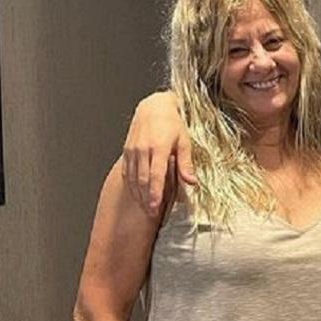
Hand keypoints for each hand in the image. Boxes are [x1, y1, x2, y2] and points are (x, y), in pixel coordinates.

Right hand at [122, 91, 193, 216]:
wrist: (153, 107)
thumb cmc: (172, 123)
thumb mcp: (184, 141)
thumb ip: (186, 163)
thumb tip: (192, 182)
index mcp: (159, 147)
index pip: (156, 176)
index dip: (155, 193)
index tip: (156, 207)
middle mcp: (143, 150)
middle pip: (143, 180)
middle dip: (146, 199)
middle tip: (151, 213)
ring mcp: (133, 150)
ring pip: (133, 178)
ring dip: (138, 195)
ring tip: (145, 208)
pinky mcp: (127, 151)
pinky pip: (127, 172)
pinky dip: (131, 185)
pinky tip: (136, 194)